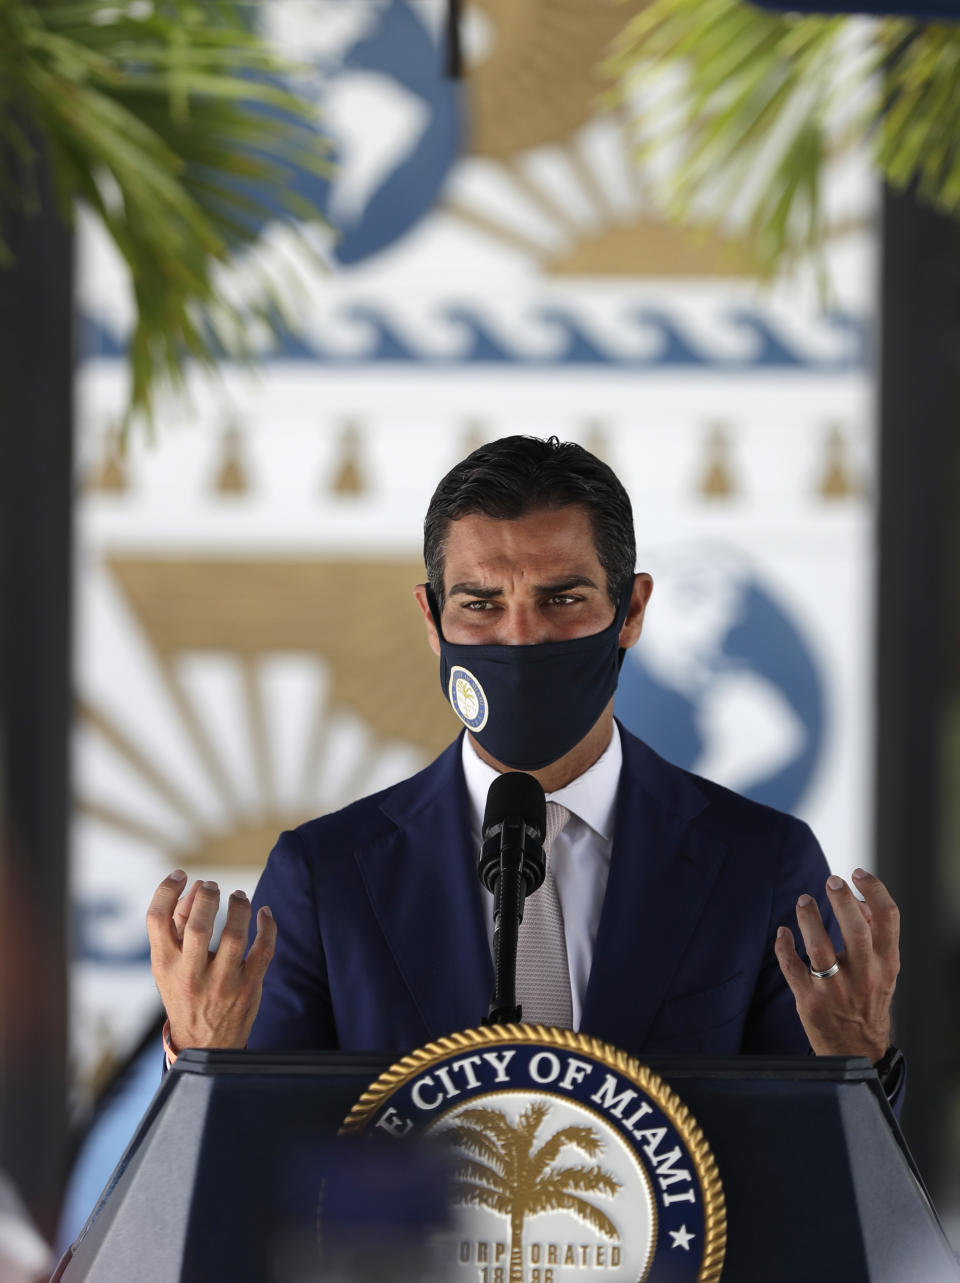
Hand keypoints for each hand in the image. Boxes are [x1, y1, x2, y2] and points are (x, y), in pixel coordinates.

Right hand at [146, 870, 275, 1052]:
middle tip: (212, 886)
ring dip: (239, 908)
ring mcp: (222, 983)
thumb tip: (196, 888)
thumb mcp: (169, 966)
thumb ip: (177, 925)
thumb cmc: (185, 993)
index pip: (156, 920)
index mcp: (165, 966)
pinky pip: (263, 950)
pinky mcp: (249, 988)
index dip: (166, 890)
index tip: (181, 875)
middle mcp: (191, 975)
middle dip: (207, 898)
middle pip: (199, 927)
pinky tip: (265, 912)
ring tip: (238, 896)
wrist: (206, 1046)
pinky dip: (267, 927)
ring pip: (235, 936)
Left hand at [774, 868, 899, 1063]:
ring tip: (804, 900)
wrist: (857, 1052)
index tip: (858, 873)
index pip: (889, 919)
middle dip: (842, 901)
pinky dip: (784, 946)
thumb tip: (857, 898)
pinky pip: (792, 968)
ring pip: (819, 948)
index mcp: (886, 964)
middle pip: (856, 930)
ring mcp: (836, 990)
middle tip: (831, 881)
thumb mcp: (883, 970)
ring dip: (809, 919)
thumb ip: (874, 934)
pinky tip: (783, 933)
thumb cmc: (868, 1001)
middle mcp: (864, 976)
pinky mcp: (810, 1001)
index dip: (875, 890)